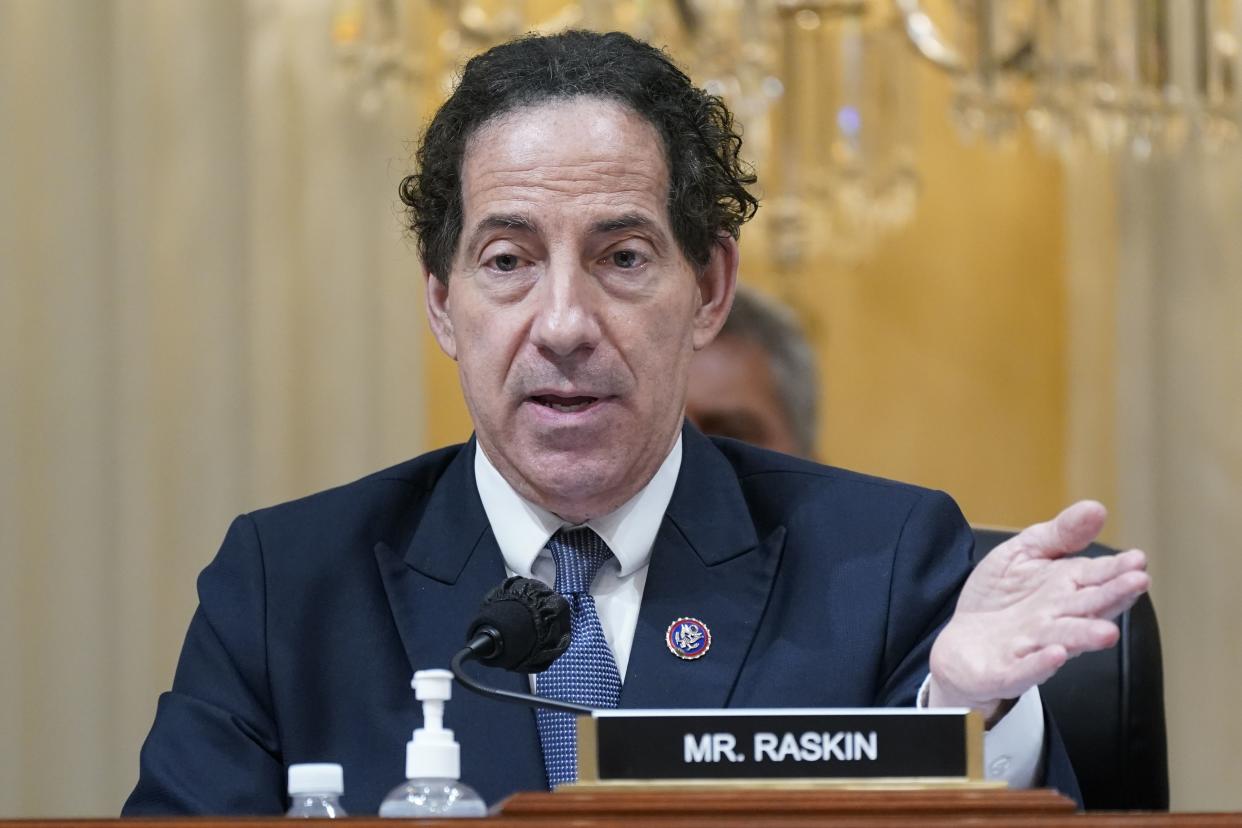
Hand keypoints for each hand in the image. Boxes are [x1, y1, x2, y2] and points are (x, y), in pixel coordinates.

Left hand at [927, 501, 1149, 721]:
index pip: (1094, 577)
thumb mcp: (1023, 554)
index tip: (1137, 560)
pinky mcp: (1007, 671)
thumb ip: (1059, 534)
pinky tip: (1057, 654)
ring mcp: (1033, 647)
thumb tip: (1097, 508)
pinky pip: (1024, 669)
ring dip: (1086, 636)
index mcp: (1063, 589)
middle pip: (1087, 607)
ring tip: (1108, 632)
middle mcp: (1056, 619)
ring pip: (1064, 640)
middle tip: (1138, 582)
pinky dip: (1040, 664)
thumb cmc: (999, 597)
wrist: (961, 643)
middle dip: (1112, 597)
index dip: (1115, 570)